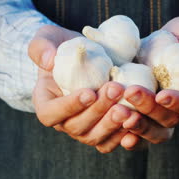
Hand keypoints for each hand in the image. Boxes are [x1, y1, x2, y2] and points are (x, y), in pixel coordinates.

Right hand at [28, 25, 131, 152]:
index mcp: (46, 103)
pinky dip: (125, 134)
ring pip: (96, 137)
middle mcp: (64, 121)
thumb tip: (48, 61)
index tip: (89, 92)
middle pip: (77, 127)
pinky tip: (138, 121)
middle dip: (98, 110)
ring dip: (113, 124)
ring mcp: (84, 129)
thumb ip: (41, 47)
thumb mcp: (47, 38)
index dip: (69, 107)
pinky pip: (112, 141)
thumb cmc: (62, 46)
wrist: (87, 55)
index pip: (50, 114)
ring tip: (129, 108)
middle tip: (116, 89)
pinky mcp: (103, 131)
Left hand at [120, 17, 178, 148]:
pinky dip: (127, 135)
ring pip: (153, 131)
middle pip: (170, 121)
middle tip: (131, 92)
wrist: (166, 42)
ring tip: (118, 113)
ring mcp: (161, 115)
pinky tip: (114, 129)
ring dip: (136, 125)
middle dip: (149, 109)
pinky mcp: (144, 114)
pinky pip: (138, 132)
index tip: (162, 95)